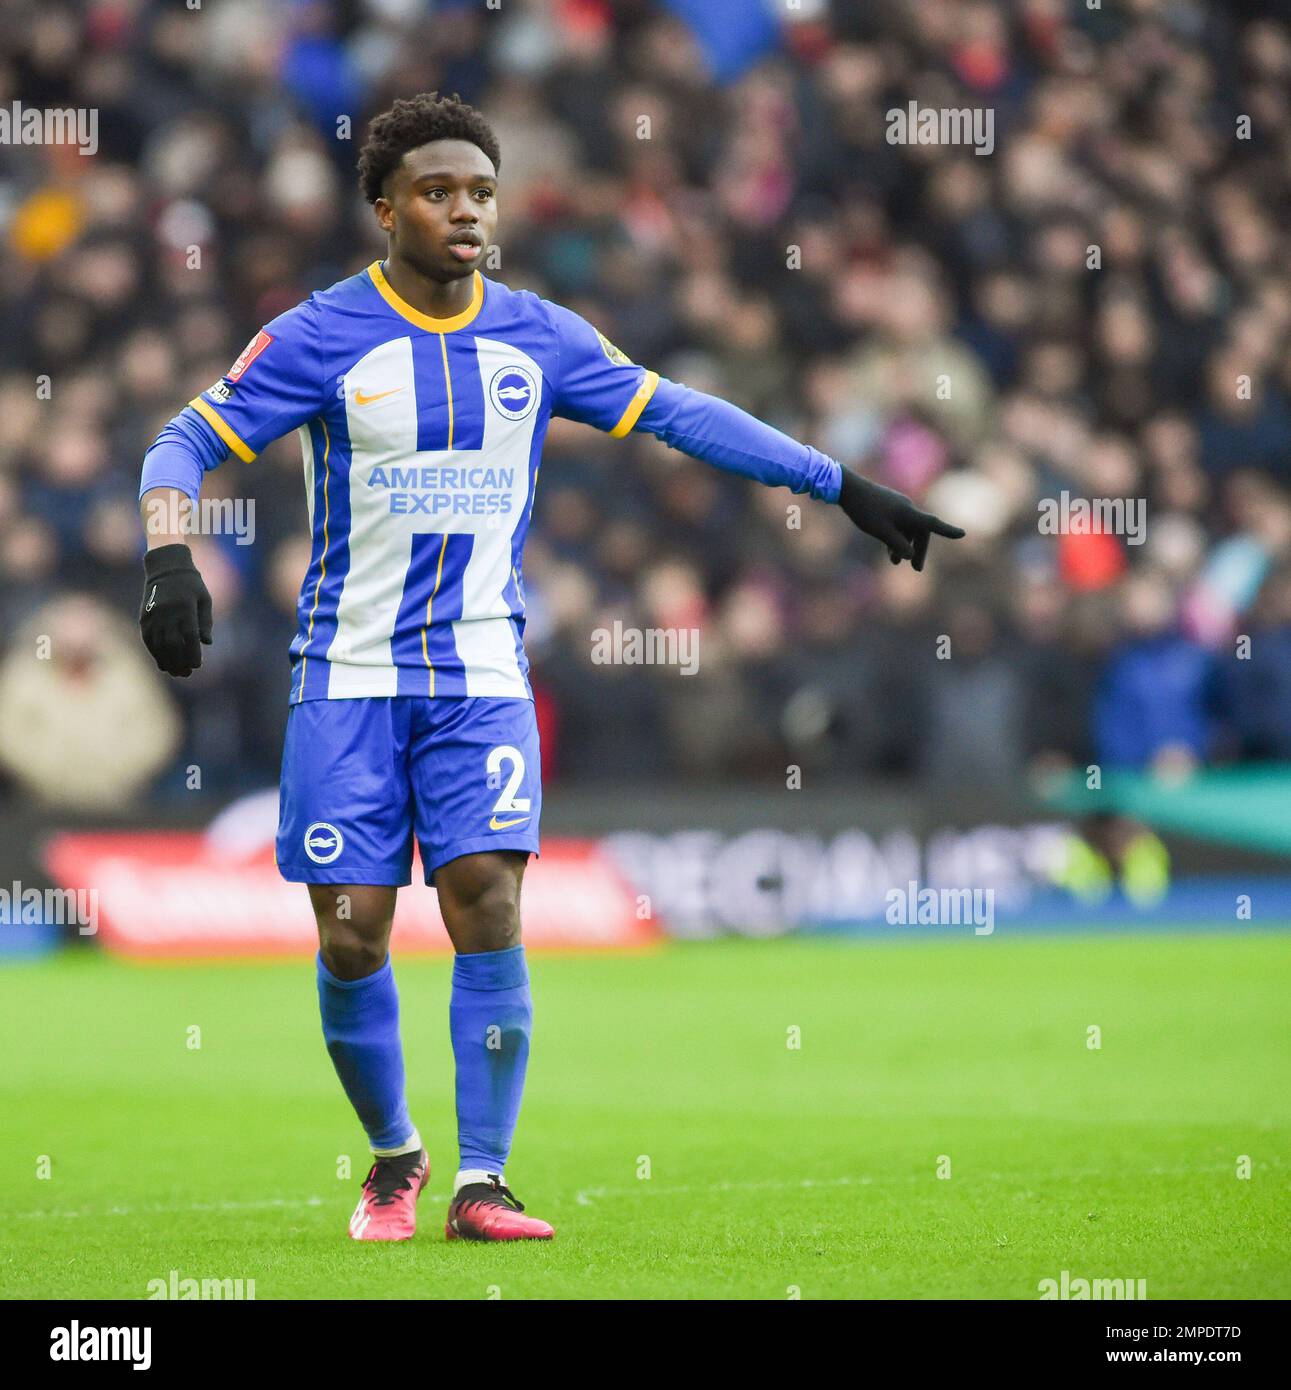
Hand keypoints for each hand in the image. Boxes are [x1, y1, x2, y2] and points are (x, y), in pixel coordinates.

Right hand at [139, 543, 212, 676]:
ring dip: (167, 661)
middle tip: (187, 674)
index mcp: (185, 607)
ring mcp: (153, 615)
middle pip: (173, 644)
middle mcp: (168, 612)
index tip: (197, 665)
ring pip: (159, 644)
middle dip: (180, 662)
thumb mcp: (204, 598)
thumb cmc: (191, 584)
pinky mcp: (144, 617)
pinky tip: (162, 663)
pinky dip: (155, 653)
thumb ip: (205, 621)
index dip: (193, 653)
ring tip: (176, 672)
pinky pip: (148, 640)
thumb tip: (207, 643)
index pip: (189, 636)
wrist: (165, 567)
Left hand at [837, 468, 964, 570]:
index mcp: (909, 513)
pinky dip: (896, 537)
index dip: (947, 530)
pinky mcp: (889, 505)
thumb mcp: (881, 532)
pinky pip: (899, 524)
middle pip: (920, 531)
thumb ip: (898, 545)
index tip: (963, 534)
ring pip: (908, 529)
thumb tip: (911, 555)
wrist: (848, 488)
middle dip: (918, 550)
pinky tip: (887, 548)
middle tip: (916, 569)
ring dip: (905, 545)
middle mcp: (907, 508)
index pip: (933, 524)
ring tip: (894, 562)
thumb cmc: (864, 510)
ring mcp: (898, 506)